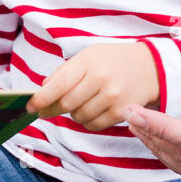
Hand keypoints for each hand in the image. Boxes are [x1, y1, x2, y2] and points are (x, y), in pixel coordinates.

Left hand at [28, 40, 160, 131]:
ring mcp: (112, 97)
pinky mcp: (121, 113)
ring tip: (80, 102)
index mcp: (88, 62)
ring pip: (78, 117)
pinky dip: (87, 121)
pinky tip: (92, 109)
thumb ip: (64, 72)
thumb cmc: (112, 60)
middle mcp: (100, 80)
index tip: (30, 106)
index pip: (58, 85)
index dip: (41, 98)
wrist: (150, 67)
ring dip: (73, 114)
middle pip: (65, 104)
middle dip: (52, 110)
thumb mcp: (88, 56)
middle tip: (45, 111)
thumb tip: (42, 91)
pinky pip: (93, 125)